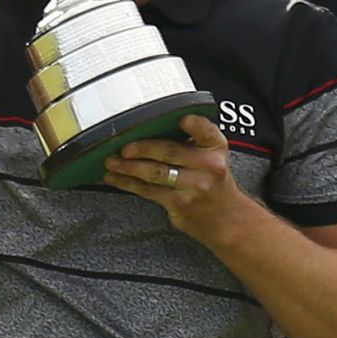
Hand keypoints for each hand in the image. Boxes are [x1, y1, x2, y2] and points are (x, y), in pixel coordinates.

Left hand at [103, 115, 250, 242]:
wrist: (225, 218)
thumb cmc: (211, 179)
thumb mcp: (212, 154)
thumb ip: (192, 139)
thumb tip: (149, 124)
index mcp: (215, 147)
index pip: (207, 131)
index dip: (195, 125)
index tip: (183, 119)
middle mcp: (208, 166)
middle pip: (171, 152)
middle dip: (143, 148)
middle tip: (123, 147)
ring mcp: (194, 187)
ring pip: (156, 173)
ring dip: (128, 167)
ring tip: (111, 162)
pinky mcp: (179, 203)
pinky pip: (148, 191)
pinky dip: (127, 183)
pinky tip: (115, 177)